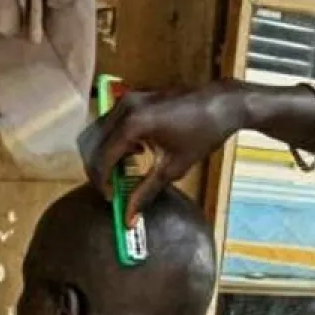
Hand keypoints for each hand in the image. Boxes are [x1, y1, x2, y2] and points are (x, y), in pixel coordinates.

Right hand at [78, 82, 245, 223]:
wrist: (222, 104)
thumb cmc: (202, 134)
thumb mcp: (173, 167)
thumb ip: (145, 191)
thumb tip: (129, 217)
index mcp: (133, 124)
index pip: (102, 157)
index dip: (102, 182)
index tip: (111, 198)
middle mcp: (124, 108)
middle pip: (91, 142)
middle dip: (97, 168)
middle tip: (111, 187)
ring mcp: (128, 99)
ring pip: (98, 131)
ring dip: (104, 153)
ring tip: (123, 171)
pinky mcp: (134, 97)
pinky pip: (111, 121)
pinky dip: (114, 139)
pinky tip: (136, 151)